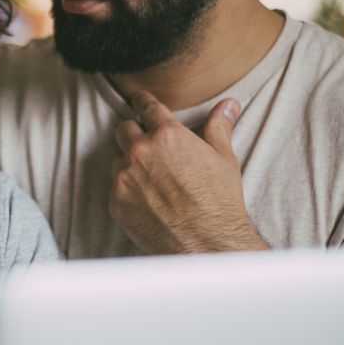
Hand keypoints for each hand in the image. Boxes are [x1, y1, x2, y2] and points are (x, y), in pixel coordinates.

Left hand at [110, 90, 266, 253]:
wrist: (208, 243)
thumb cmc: (219, 201)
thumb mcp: (223, 158)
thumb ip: (219, 126)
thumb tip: (229, 104)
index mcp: (167, 135)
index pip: (146, 106)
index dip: (143, 101)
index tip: (140, 100)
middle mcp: (140, 151)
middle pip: (124, 129)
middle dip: (133, 133)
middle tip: (146, 144)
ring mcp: (124, 177)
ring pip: (117, 160)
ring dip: (129, 164)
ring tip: (150, 179)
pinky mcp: (116, 202)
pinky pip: (115, 187)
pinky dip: (126, 190)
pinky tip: (146, 200)